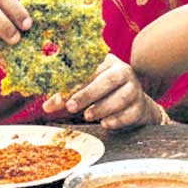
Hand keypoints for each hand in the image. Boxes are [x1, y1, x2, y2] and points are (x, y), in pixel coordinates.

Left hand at [43, 54, 162, 129]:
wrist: (137, 106)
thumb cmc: (106, 94)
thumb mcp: (88, 89)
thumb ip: (68, 95)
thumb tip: (47, 106)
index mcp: (110, 64)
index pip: (93, 71)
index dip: (77, 84)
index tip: (64, 100)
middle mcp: (126, 73)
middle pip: (109, 80)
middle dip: (88, 94)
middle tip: (71, 107)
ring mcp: (136, 90)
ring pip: (121, 98)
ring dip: (102, 108)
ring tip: (88, 116)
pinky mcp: (141, 108)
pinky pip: (130, 114)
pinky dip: (117, 120)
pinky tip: (105, 123)